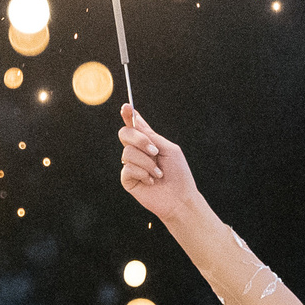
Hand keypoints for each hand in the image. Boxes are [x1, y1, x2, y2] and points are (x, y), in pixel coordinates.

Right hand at [116, 104, 200, 222]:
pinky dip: (143, 173)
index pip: (135, 125)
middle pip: (125, 133)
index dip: (129, 115)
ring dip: (147, 163)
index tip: (126, 106)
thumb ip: (150, 136)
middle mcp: (138, 151)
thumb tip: (135, 121)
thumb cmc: (178, 174)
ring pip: (127, 152)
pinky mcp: (127, 179)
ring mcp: (131, 164)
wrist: (179, 198)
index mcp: (148, 142)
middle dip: (140, 140)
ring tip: (158, 174)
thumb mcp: (167, 149)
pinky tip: (151, 181)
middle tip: (155, 151)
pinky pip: (127, 168)